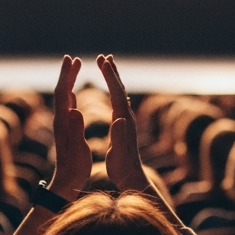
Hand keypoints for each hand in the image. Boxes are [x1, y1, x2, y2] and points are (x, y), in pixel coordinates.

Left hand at [47, 55, 89, 201]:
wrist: (65, 182)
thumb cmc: (74, 168)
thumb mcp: (78, 149)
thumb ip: (76, 130)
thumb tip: (75, 110)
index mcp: (64, 122)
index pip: (63, 93)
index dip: (67, 75)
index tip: (72, 59)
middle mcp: (60, 121)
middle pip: (61, 92)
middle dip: (66, 74)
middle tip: (72, 59)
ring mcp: (62, 125)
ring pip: (64, 98)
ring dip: (68, 82)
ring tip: (74, 70)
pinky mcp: (65, 130)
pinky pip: (67, 108)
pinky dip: (70, 96)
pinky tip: (73, 95)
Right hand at [99, 55, 151, 192]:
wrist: (132, 177)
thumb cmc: (123, 166)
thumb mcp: (119, 151)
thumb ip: (119, 134)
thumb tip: (120, 118)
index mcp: (123, 120)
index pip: (116, 92)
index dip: (109, 76)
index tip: (101, 61)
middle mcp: (127, 117)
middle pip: (119, 89)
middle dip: (111, 72)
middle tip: (104, 56)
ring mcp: (126, 121)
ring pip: (119, 94)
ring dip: (113, 79)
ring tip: (108, 67)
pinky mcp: (124, 127)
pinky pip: (118, 103)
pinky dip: (114, 92)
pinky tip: (113, 92)